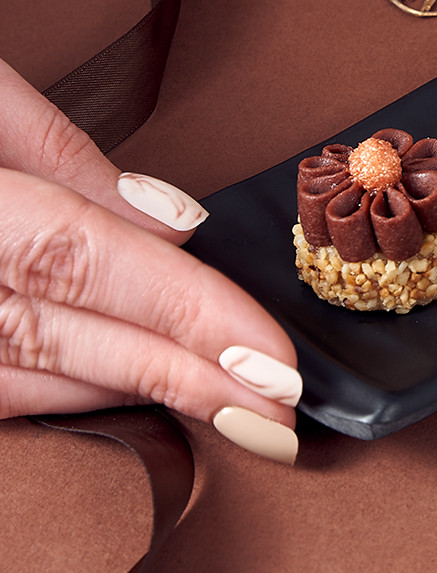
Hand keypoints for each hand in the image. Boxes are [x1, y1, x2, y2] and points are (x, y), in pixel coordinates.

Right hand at [0, 59, 300, 462]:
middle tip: (276, 415)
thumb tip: (169, 218)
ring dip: (130, 397)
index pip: (86, 260)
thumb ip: (62, 157)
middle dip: (181, 378)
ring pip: (22, 375)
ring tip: (226, 415)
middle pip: (63, 336)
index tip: (271, 355)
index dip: (186, 312)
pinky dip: (56, 393)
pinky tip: (122, 395)